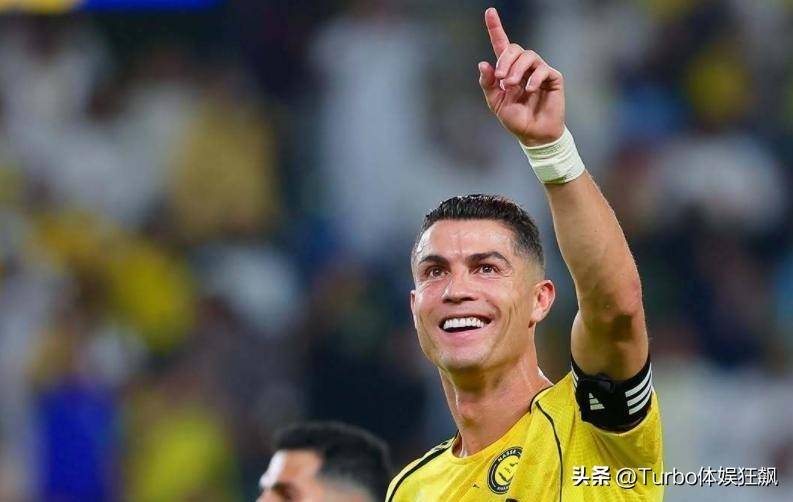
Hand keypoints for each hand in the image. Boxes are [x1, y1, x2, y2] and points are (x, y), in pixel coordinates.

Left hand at [478, 7, 564, 145]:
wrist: (533, 135)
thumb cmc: (515, 119)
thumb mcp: (496, 103)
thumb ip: (488, 84)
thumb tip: (483, 63)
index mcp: (508, 71)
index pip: (501, 45)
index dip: (495, 27)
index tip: (489, 11)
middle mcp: (524, 67)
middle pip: (514, 48)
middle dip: (505, 61)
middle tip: (501, 79)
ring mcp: (539, 71)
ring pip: (528, 55)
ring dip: (517, 69)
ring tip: (512, 86)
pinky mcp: (553, 78)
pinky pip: (543, 69)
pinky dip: (534, 78)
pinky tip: (529, 90)